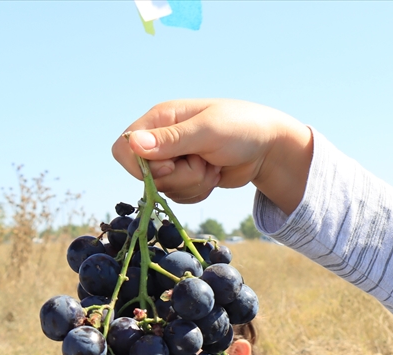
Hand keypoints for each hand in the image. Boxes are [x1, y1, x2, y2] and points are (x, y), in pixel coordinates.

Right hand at [112, 99, 313, 210]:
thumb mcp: (208, 131)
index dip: (141, 166)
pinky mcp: (187, 178)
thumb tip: (134, 144)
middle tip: (203, 160)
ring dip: (194, 183)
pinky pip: (180, 198)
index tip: (170, 165)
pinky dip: (199, 191)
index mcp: (160, 119)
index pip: (123, 148)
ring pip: (165, 190)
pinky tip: (215, 175)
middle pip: (146, 176)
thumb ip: (172, 139)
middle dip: (178, 176)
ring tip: (213, 164)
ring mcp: (175, 160)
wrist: (269, 148)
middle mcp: (162, 140)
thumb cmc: (242, 129)